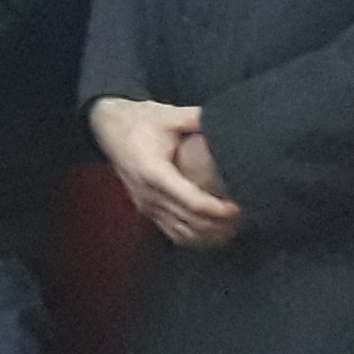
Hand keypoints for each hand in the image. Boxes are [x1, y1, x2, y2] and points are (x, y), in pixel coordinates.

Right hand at [90, 96, 243, 249]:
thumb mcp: (167, 114)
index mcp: (154, 172)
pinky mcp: (146, 210)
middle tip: (246, 219)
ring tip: (234, 228)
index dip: (219, 211)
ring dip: (210, 236)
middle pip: (191, 223)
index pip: (193, 203)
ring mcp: (146, 205)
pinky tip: (214, 233)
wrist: (106, 126)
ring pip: (183, 234)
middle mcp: (149, 195)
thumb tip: (228, 120)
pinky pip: (174, 234)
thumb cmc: (138, 120)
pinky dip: (196, 238)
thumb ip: (197, 118)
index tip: (240, 207)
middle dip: (221, 226)